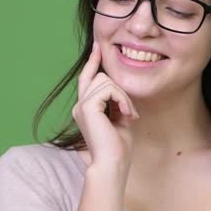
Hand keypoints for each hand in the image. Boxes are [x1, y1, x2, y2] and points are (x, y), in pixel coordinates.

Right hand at [72, 42, 136, 170]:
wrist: (112, 164)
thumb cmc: (118, 148)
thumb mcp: (120, 120)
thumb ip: (117, 104)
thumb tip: (120, 92)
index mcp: (86, 109)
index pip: (87, 79)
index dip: (92, 62)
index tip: (98, 47)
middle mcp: (80, 106)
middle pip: (99, 76)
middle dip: (119, 90)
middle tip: (130, 111)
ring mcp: (81, 106)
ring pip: (106, 80)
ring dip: (123, 96)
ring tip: (129, 115)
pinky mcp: (87, 107)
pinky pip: (109, 89)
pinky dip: (122, 99)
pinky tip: (127, 114)